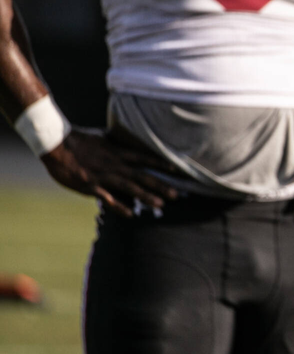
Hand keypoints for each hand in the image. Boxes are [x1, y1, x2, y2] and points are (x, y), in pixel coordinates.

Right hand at [41, 129, 176, 216]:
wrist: (57, 145)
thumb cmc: (79, 140)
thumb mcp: (103, 138)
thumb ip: (116, 144)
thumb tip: (127, 142)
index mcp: (118, 152)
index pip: (145, 158)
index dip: (161, 164)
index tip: (176, 170)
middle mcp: (115, 165)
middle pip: (142, 176)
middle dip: (160, 185)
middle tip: (177, 194)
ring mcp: (104, 176)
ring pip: (130, 188)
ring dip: (146, 197)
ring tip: (161, 205)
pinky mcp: (92, 186)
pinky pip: (109, 198)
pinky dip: (120, 207)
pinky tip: (131, 214)